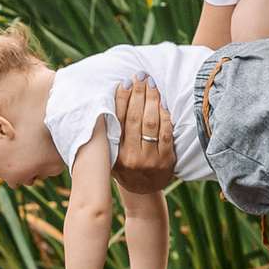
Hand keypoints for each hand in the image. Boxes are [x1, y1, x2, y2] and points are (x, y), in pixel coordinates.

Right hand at [109, 75, 176, 193]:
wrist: (142, 193)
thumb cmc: (125, 166)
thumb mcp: (112, 155)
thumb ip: (109, 135)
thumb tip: (103, 103)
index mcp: (114, 153)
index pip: (117, 120)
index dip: (122, 99)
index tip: (126, 82)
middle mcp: (130, 156)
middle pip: (135, 118)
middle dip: (138, 94)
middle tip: (141, 75)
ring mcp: (149, 160)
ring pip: (150, 124)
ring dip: (152, 100)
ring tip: (152, 83)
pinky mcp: (166, 161)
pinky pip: (166, 134)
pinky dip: (165, 116)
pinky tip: (163, 102)